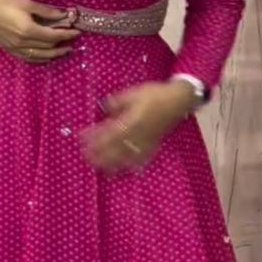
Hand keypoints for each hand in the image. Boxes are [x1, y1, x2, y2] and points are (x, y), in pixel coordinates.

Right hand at [0, 0, 79, 62]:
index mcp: (28, 30)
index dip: (67, 34)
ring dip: (53, 54)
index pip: (53, 37)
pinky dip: (40, 58)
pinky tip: (46, 56)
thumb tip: (63, 15)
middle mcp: (22, 43)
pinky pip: (28, 58)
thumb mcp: (26, 3)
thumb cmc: (2, 0)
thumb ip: (46, 12)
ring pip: (40, 56)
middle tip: (72, 39)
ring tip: (64, 51)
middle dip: (62, 44)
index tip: (77, 32)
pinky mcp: (9, 49)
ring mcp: (15, 48)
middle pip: (48, 47)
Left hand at [82, 81, 196, 171]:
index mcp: (131, 120)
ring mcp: (146, 140)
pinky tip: (126, 169)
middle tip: (87, 158)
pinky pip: (142, 157)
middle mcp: (138, 134)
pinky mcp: (154, 143)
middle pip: (115, 147)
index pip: (109, 132)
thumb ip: (118, 101)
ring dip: (113, 163)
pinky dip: (133, 164)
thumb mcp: (134, 92)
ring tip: (102, 169)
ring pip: (127, 155)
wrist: (178, 100)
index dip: (95, 137)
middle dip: (101, 154)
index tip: (83, 139)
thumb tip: (104, 107)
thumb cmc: (155, 94)